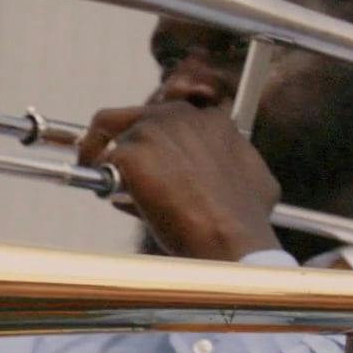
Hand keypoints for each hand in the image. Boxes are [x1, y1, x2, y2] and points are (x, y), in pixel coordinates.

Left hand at [72, 101, 282, 263]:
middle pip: (136, 114)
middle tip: (110, 159)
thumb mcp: (252, 181)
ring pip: (111, 129)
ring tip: (101, 178)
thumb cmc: (245, 219)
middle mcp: (181, 116)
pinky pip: (101, 160)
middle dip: (123, 136)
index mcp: (212, 120)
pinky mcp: (132, 152)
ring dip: (105, 153)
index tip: (151, 156)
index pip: (172, 118)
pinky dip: (99, 176)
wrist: (233, 238)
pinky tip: (103, 194)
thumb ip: (230, 166)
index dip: (158, 139)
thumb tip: (213, 176)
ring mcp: (154, 130)